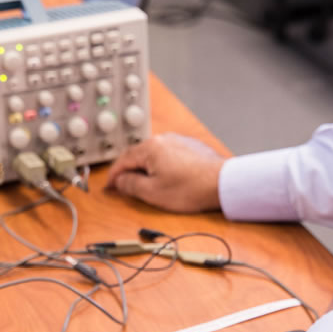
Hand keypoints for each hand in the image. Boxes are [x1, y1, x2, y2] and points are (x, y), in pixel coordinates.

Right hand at [105, 133, 224, 212]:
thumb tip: (120, 181)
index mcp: (150, 148)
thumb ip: (130, 185)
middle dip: (128, 170)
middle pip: (137, 154)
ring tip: (144, 183)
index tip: (110, 186)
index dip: (113, 176)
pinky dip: (161, 164)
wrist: (223, 183)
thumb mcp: (152, 192)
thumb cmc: (191, 188)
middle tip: (122, 185)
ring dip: (145, 167)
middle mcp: (163, 139)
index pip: (122, 160)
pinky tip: (166, 177)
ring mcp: (178, 141)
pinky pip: (168, 154)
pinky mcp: (190, 146)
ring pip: (153, 154)